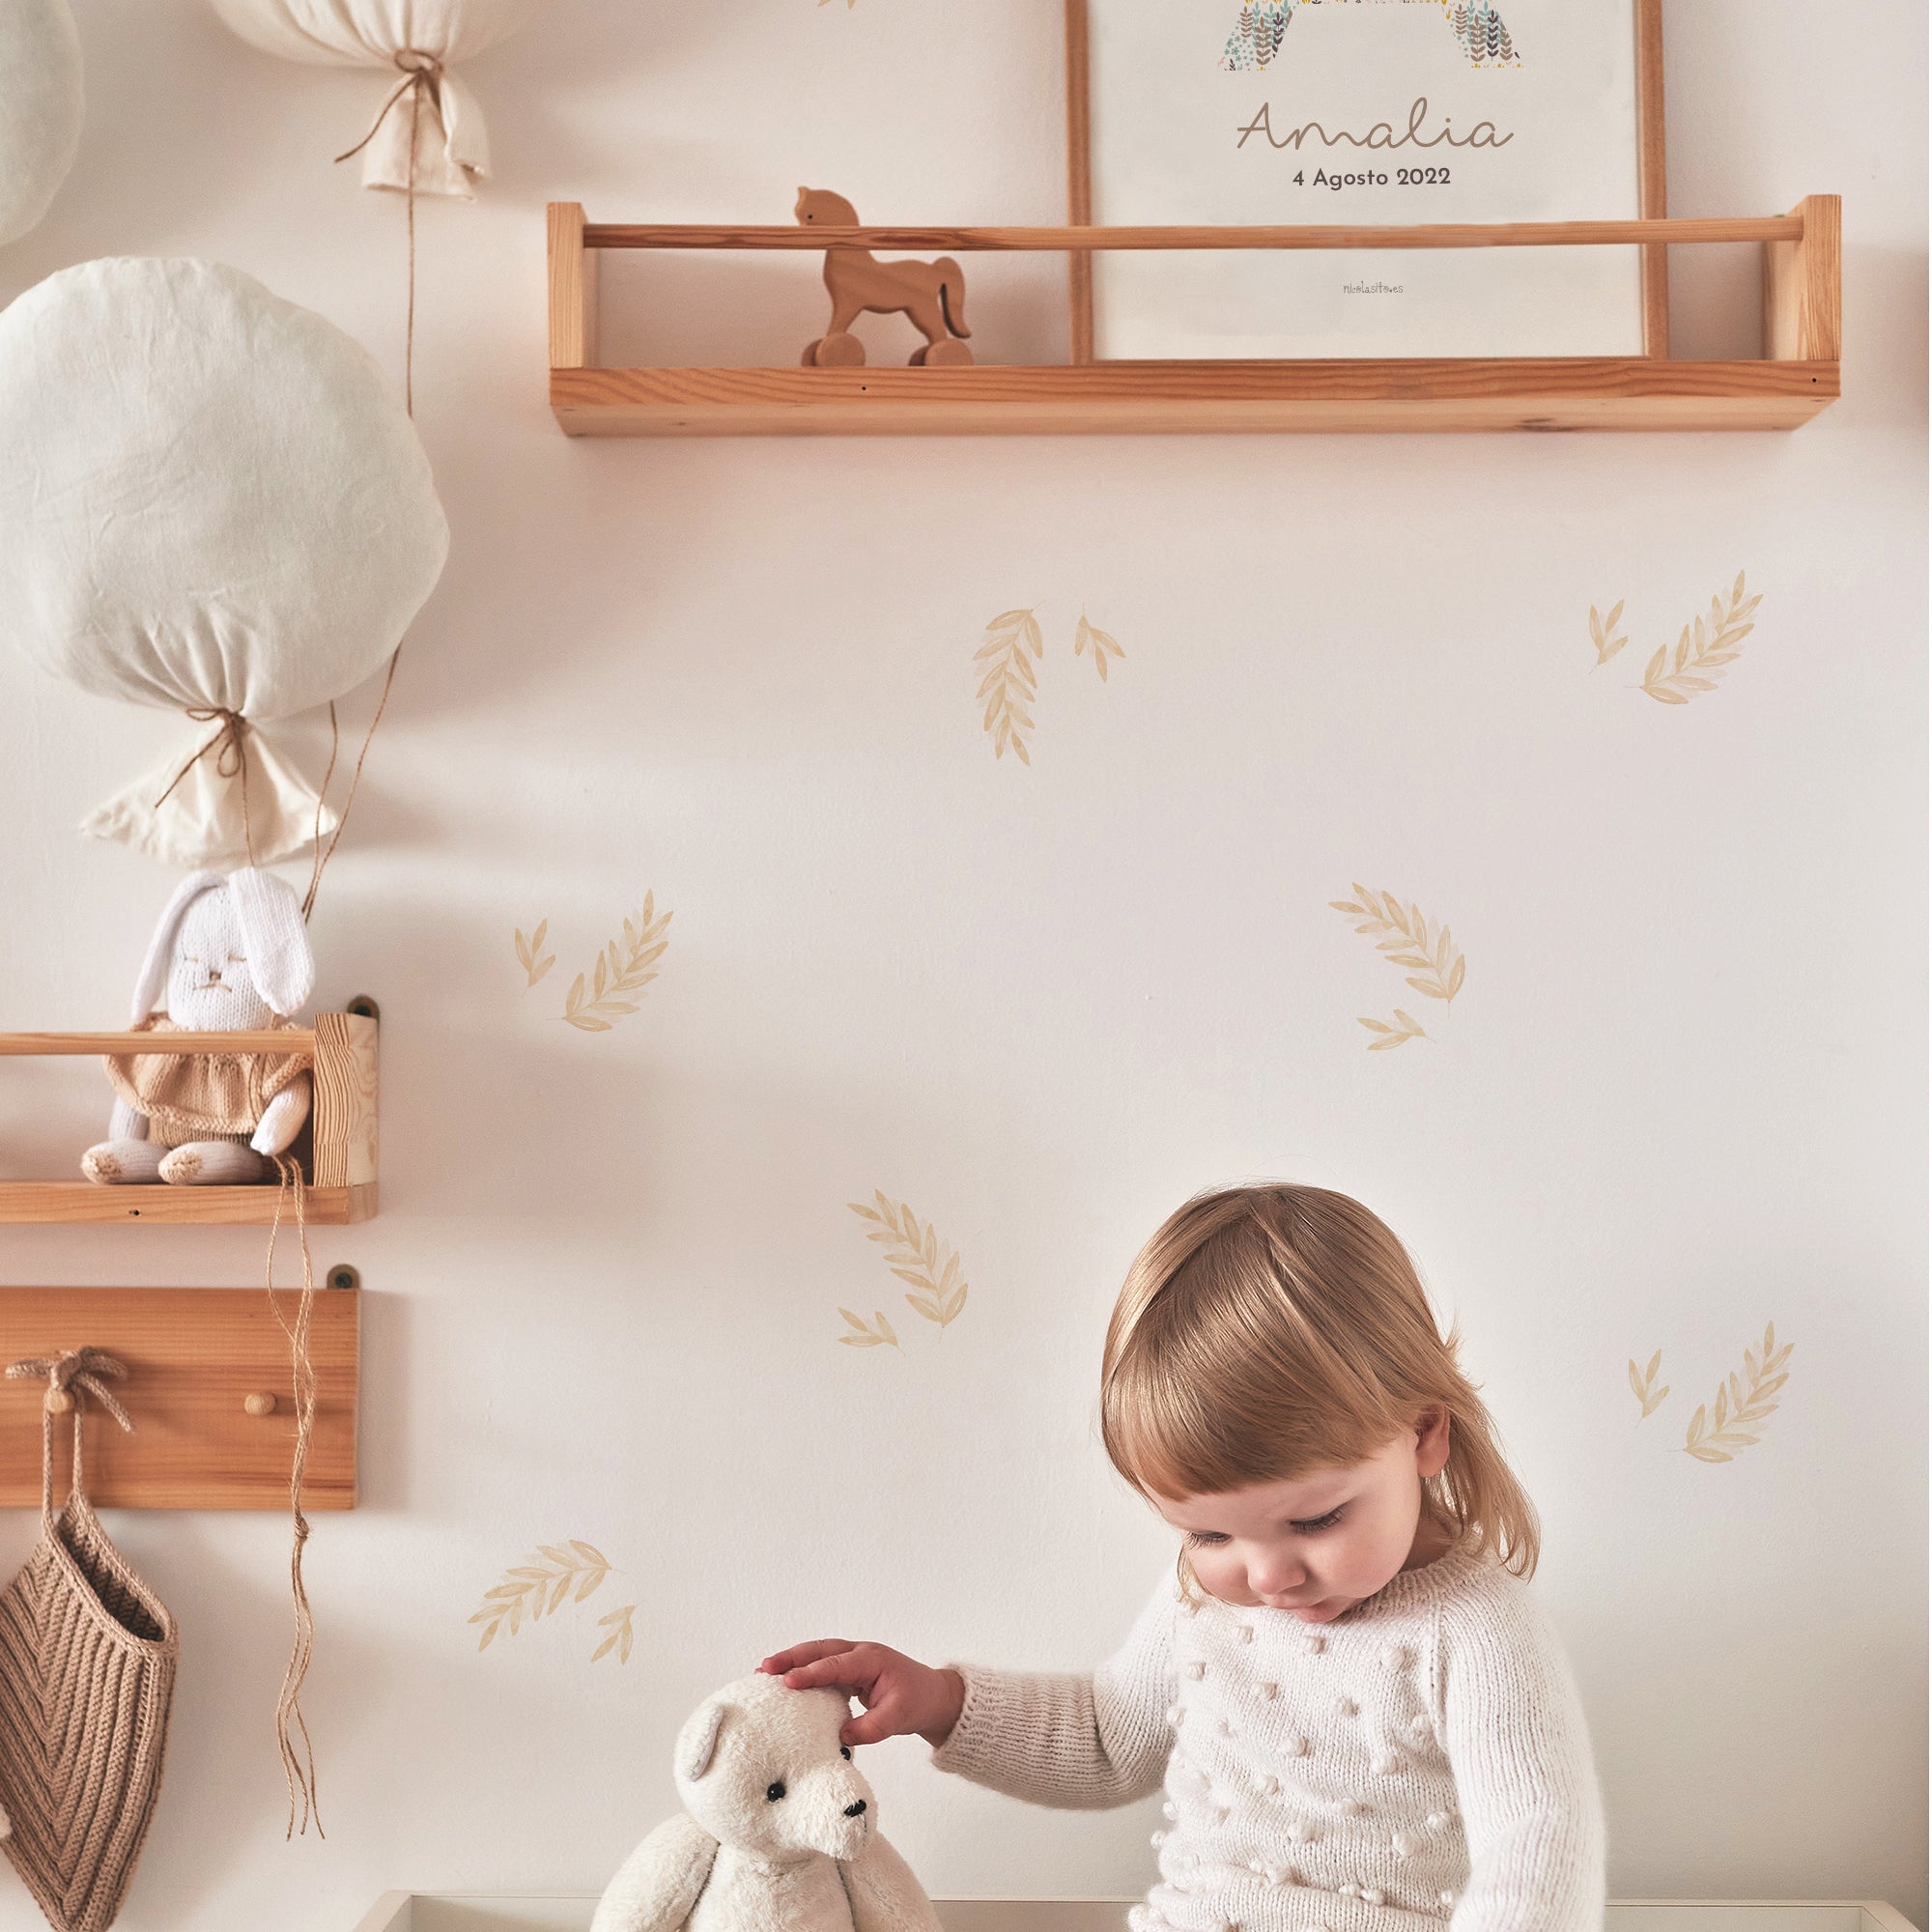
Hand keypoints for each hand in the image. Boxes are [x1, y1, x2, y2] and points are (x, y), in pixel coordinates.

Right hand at [758, 1639, 965, 1748]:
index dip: (811, 1673)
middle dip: (792, 1657)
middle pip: (821, 1650)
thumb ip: (870, 1728)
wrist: (934, 1696)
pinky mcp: (850, 1670)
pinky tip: (785, 1682)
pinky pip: (822, 1666)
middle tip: (765, 1668)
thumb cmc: (918, 1702)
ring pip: (818, 1654)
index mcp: (872, 1659)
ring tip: (764, 1672)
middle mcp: (860, 1653)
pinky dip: (803, 1670)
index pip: (836, 1665)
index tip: (788, 1682)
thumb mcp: (898, 1718)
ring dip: (793, 1661)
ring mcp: (854, 1659)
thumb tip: (840, 1736)